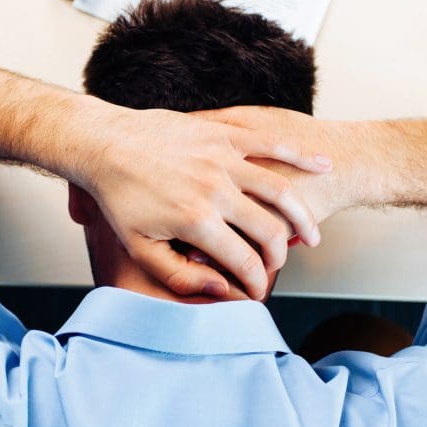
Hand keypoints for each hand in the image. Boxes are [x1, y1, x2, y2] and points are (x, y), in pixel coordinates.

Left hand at [82, 104, 332, 299]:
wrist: (105, 143)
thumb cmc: (120, 198)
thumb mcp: (140, 249)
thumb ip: (180, 276)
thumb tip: (220, 290)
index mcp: (196, 221)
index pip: (245, 262)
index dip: (258, 283)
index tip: (259, 293)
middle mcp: (214, 189)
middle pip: (270, 230)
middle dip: (281, 256)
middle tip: (280, 266)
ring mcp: (222, 158)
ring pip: (280, 189)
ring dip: (303, 214)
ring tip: (312, 233)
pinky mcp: (224, 134)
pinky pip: (272, 143)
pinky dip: (301, 155)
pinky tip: (322, 165)